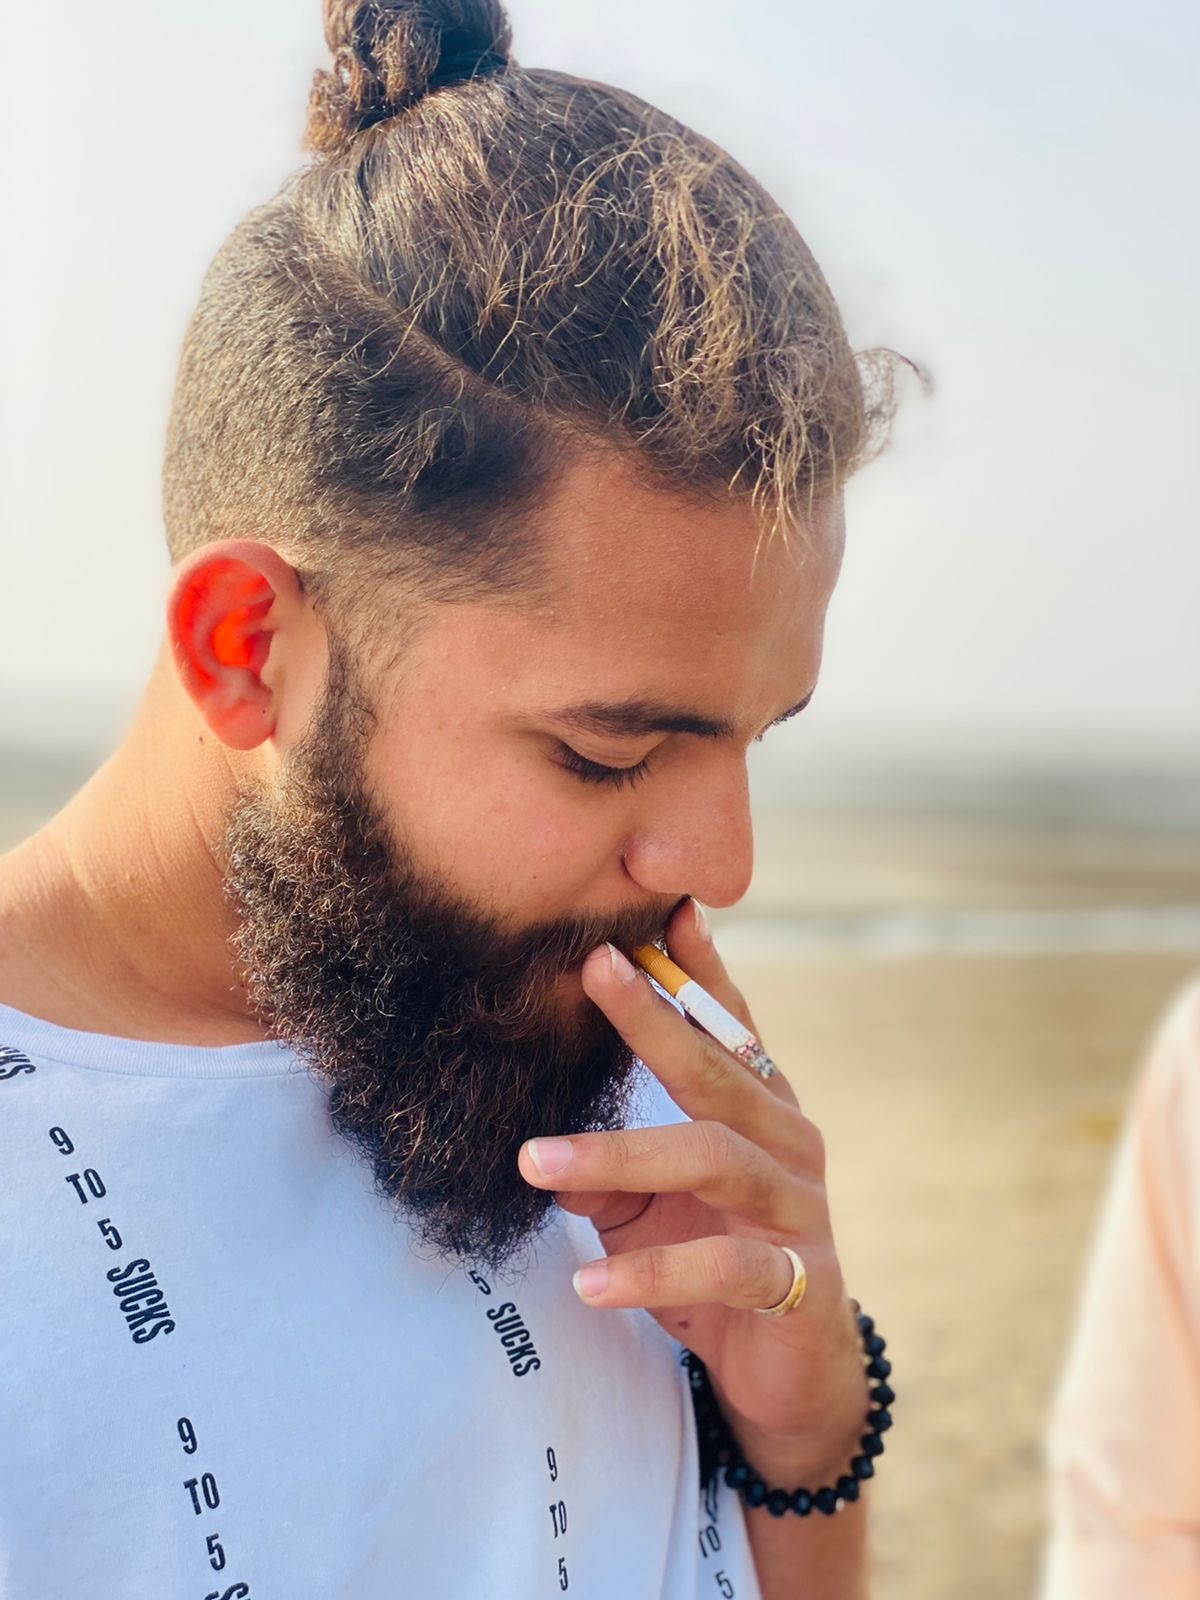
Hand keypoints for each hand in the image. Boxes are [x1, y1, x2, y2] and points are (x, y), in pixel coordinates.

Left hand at [518, 897, 867, 1477]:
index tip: (658, 911)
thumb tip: (536, 1144)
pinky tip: (590, 1285)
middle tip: (592, 971)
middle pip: (715, 1069)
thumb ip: (606, 1165)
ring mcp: (800, 1206)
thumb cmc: (712, 1263)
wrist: (789, 1376)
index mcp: (760, 1108)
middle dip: (652, 1017)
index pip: (728, 1024)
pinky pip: (726, 1267)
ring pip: (713, 1157)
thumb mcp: (649, 1206)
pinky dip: (653, 1272)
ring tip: (537, 1162)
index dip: (697, 967)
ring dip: (619, 1156)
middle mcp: (788, 1141)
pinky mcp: (802, 1280)